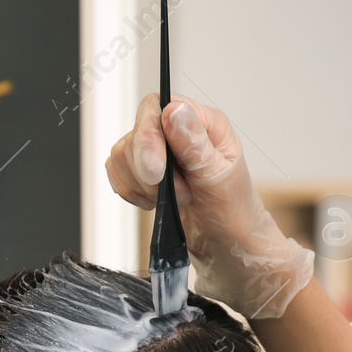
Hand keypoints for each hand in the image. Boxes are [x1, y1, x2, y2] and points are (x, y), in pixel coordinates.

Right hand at [105, 93, 313, 318]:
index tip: (157, 171)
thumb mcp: (219, 178)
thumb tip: (174, 112)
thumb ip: (195, 145)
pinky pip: (118, 172)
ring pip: (123, 153)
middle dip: (149, 169)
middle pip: (137, 131)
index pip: (158, 107)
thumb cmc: (233, 212)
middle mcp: (178, 131)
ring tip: (176, 199)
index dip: (149, 136)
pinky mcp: (144, 172)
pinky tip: (155, 204)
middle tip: (178, 193)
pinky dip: (132, 192)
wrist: (226, 244)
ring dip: (144, 185)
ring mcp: (159, 151)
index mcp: (203, 122)